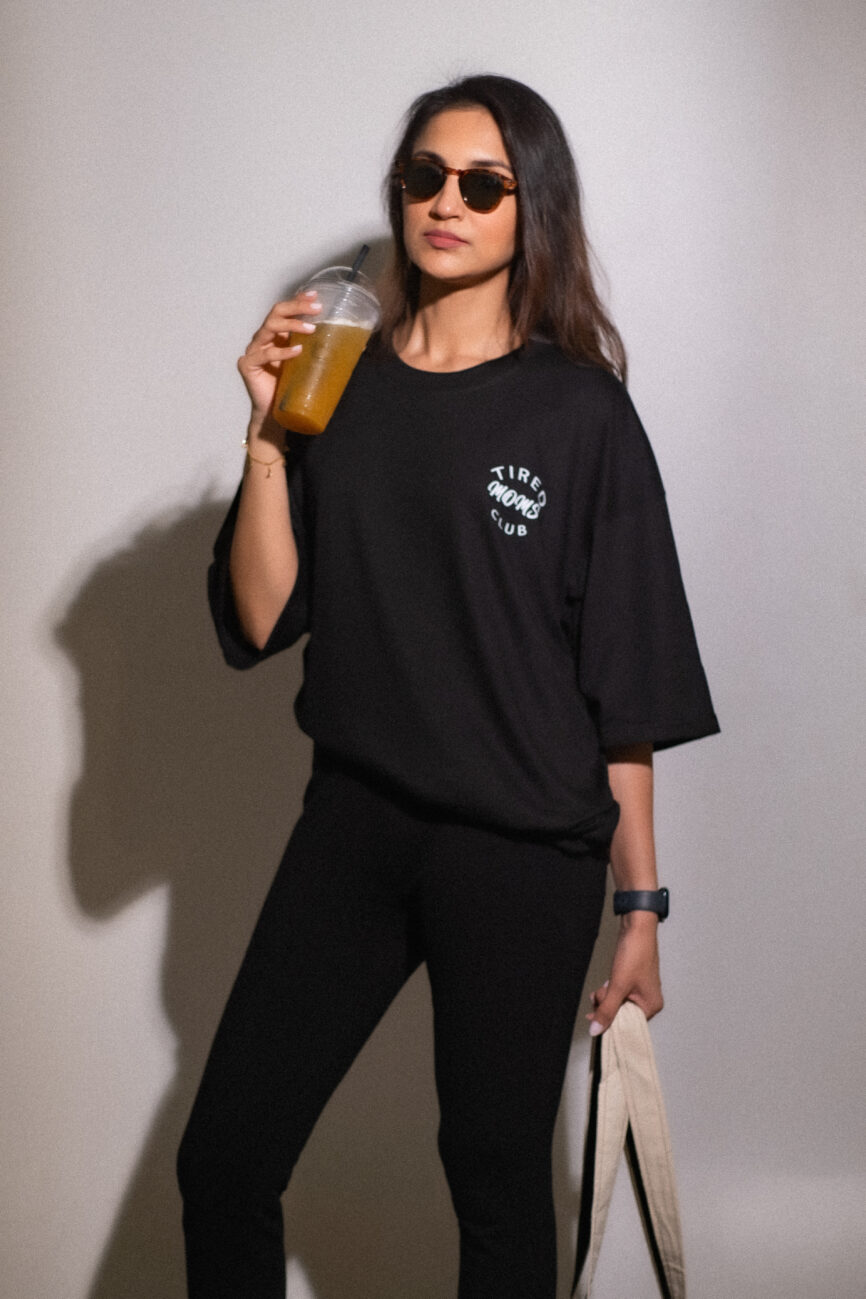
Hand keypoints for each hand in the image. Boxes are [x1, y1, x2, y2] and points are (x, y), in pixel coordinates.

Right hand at [237, 291, 322, 427]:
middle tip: (317, 309)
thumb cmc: (291, 387)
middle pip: (276, 313)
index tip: (314, 295)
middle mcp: (263, 339)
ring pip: (269, 328)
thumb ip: (318, 349)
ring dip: (292, 325)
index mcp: (275, 335)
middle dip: (297, 307)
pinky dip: (282, 352)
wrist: (275, 413)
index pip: (284, 311)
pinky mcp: (248, 365)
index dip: (297, 300)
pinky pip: (265, 355)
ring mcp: (253, 350)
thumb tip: (356, 343)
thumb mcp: (307, 362)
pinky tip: (297, 351)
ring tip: (311, 329)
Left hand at [587, 912, 662, 1035]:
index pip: (628, 1025)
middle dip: (606, 1006)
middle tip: (597, 997)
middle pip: (621, 1014)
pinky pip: (618, 993)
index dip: (610, 1021)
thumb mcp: (618, 985)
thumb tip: (596, 1029)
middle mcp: (648, 1000)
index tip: (595, 1017)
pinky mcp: (632, 981)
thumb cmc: (635, 953)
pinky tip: (602, 987)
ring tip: (599, 989)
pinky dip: (608, 990)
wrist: (636, 927)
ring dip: (605, 997)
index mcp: (651, 1006)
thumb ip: (606, 1009)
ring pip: (617, 1003)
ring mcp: (640, 990)